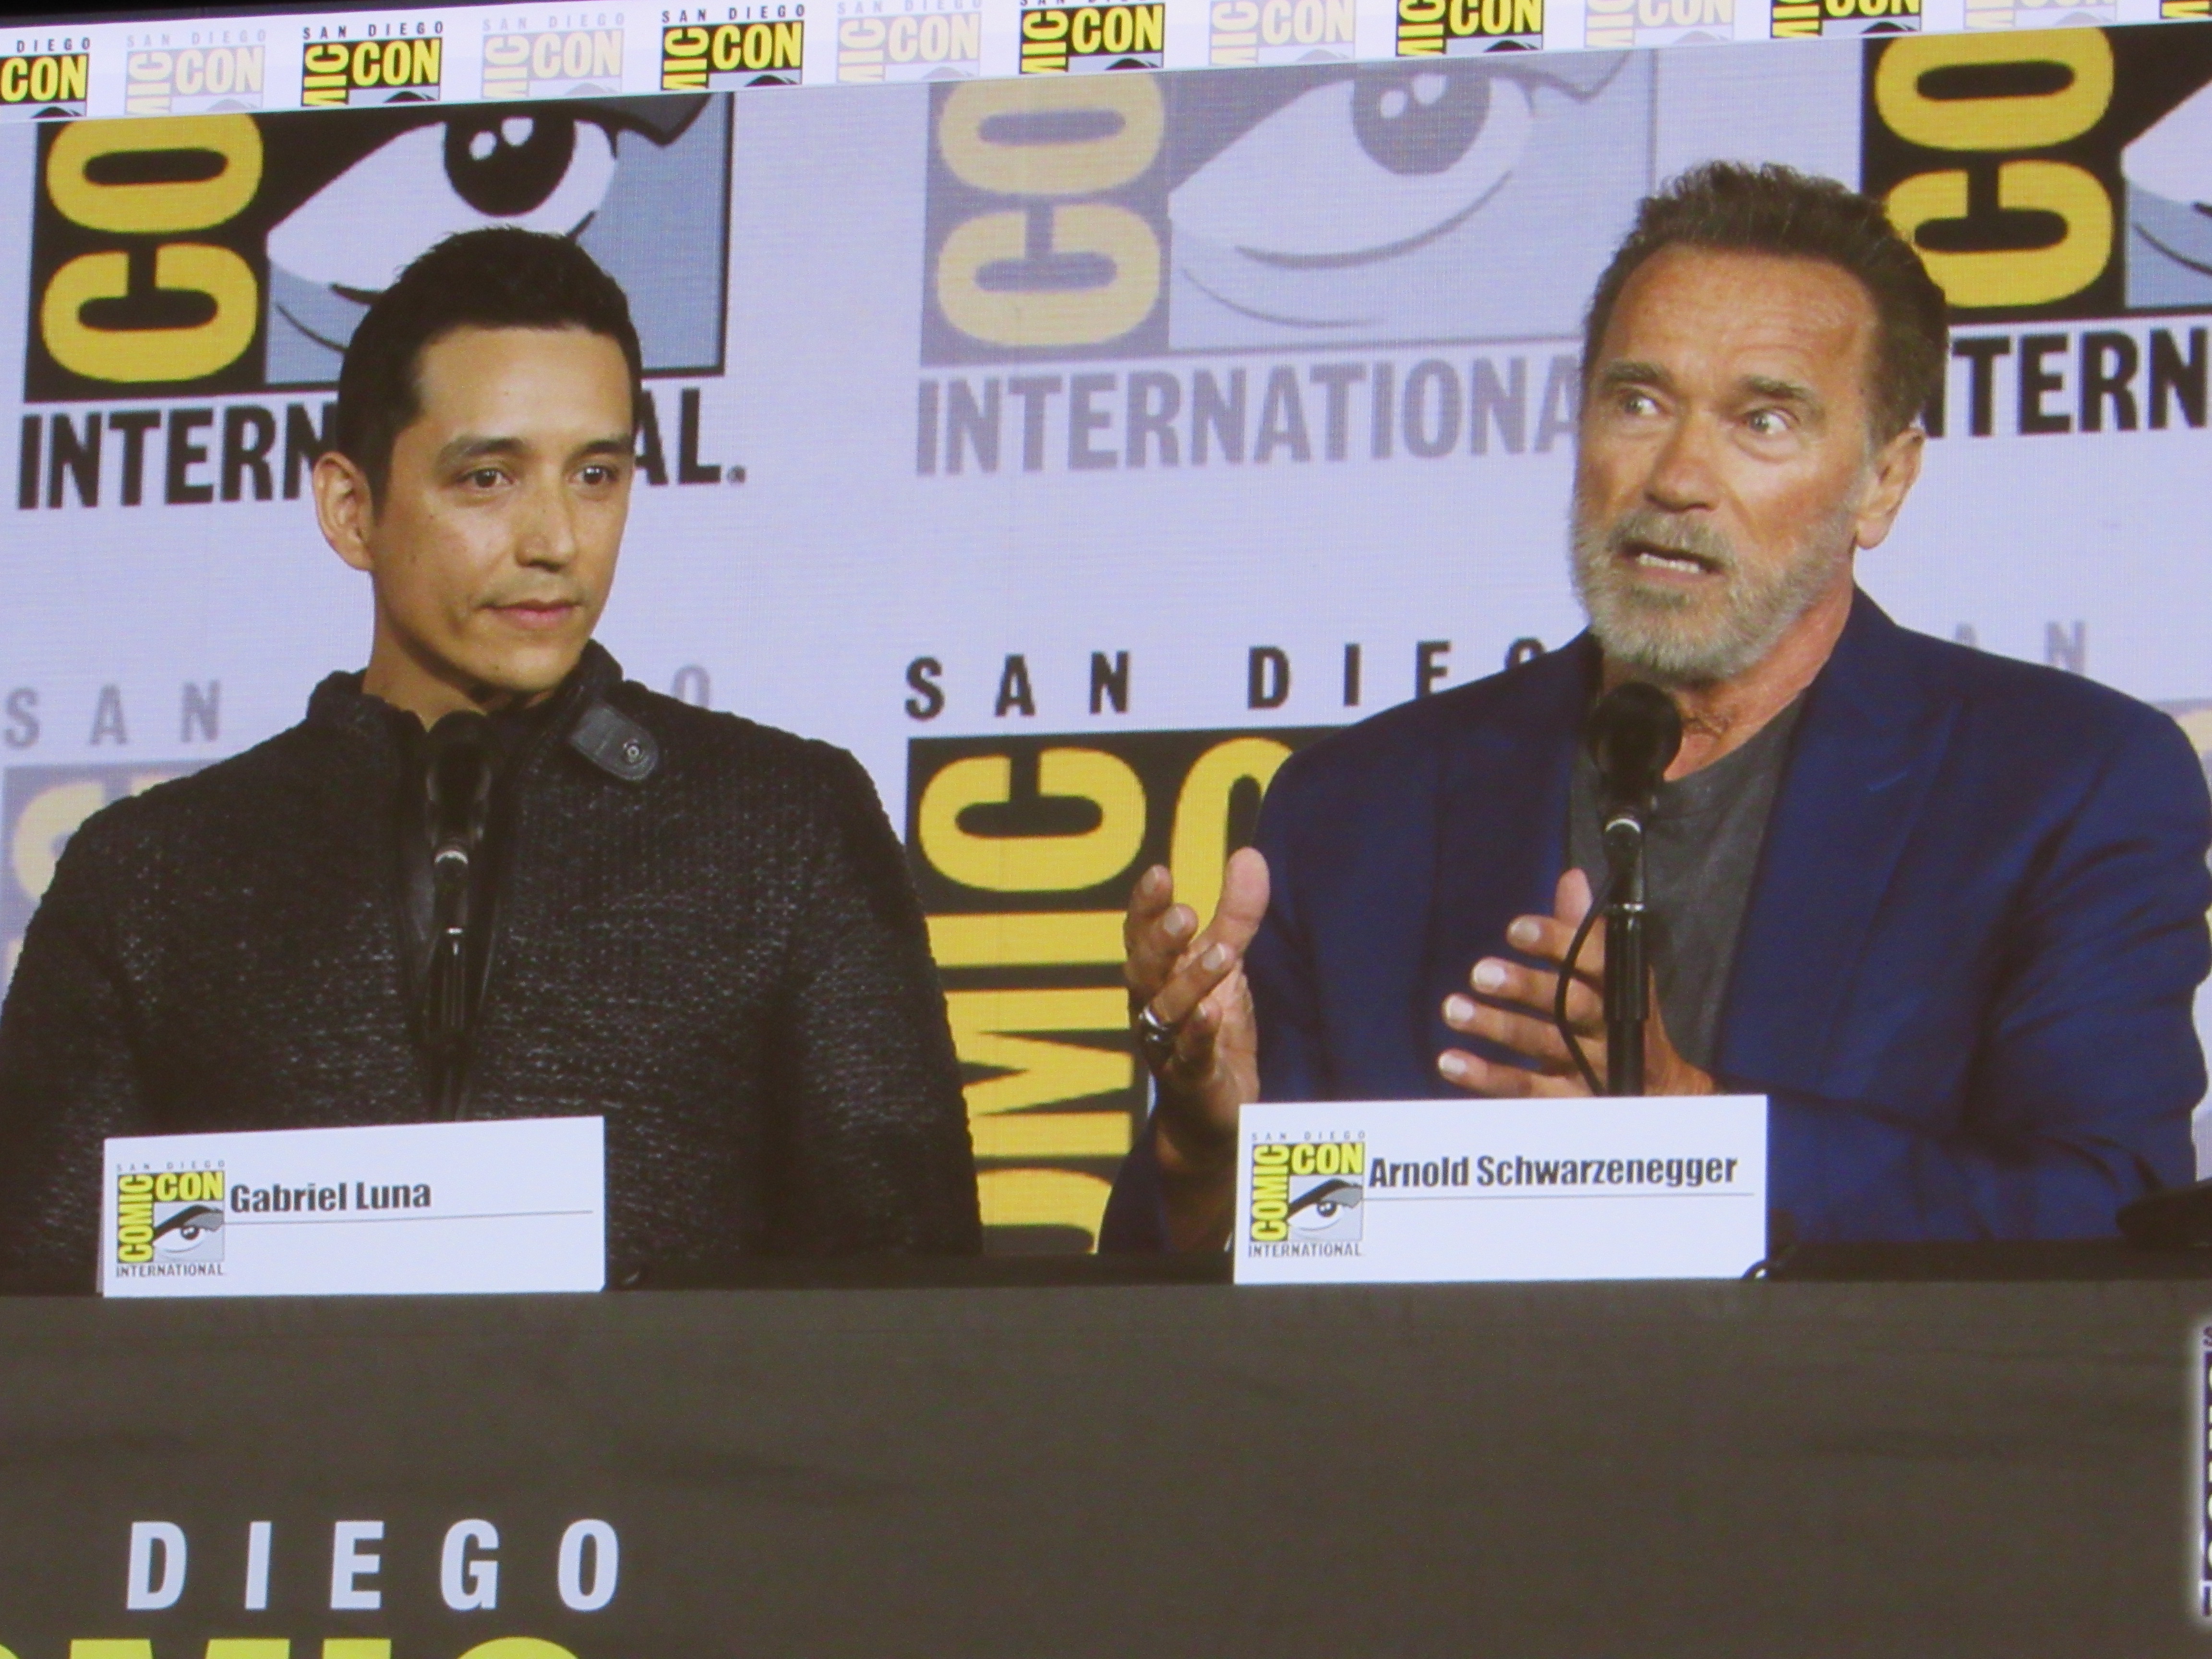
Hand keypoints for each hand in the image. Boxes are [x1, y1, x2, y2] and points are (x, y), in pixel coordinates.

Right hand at [1122, 849, 1268, 1218]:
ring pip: (1165, 1010)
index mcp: (1155, 974)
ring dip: (1189, 982)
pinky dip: (1198, 1033)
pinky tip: (1213, 1013)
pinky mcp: (1190, 1078)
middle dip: (1160, 941)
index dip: (1145, 906)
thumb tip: (1250, 854)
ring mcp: (1166, 1044)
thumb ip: (1236, 915)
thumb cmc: (1207, 1028)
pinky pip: (1188, 1054)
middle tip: (1184, 914)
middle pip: (1143, 969)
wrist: (1209, 1112)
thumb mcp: (1225, 965)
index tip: (1160, 874)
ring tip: (1221, 956)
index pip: (1139, 934)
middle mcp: (1151, 1006)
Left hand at [1436, 868, 1713, 1097]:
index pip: (1594, 960)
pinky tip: (1450, 1061)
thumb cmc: (1620, 1018)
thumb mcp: (1609, 974)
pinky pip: (1527, 1089)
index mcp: (1620, 987)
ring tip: (1453, 1008)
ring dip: (1496, 1026)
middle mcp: (1609, 1027)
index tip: (1516, 929)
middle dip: (1526, 987)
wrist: (1658, 1091)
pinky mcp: (1571, 1101)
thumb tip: (1572, 877)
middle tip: (1481, 972)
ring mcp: (1592, 1068)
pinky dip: (1486, 1076)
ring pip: (1543, 1045)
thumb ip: (1585, 931)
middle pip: (1570, 1004)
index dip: (1557, 942)